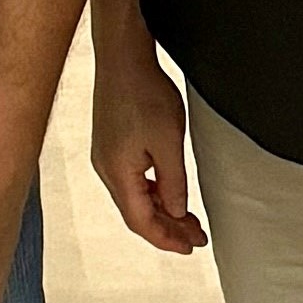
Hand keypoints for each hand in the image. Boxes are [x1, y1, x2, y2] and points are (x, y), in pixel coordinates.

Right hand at [90, 24, 206, 255]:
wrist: (122, 56)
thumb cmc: (143, 91)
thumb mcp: (169, 142)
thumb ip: (174, 182)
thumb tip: (178, 212)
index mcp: (118, 173)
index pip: (141, 222)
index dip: (167, 239)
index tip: (190, 246)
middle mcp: (106, 169)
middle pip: (136, 213)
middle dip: (168, 228)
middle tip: (196, 236)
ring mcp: (106, 156)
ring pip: (134, 197)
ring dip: (161, 210)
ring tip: (189, 218)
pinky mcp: (110, 144)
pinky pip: (131, 180)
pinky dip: (152, 192)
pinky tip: (169, 191)